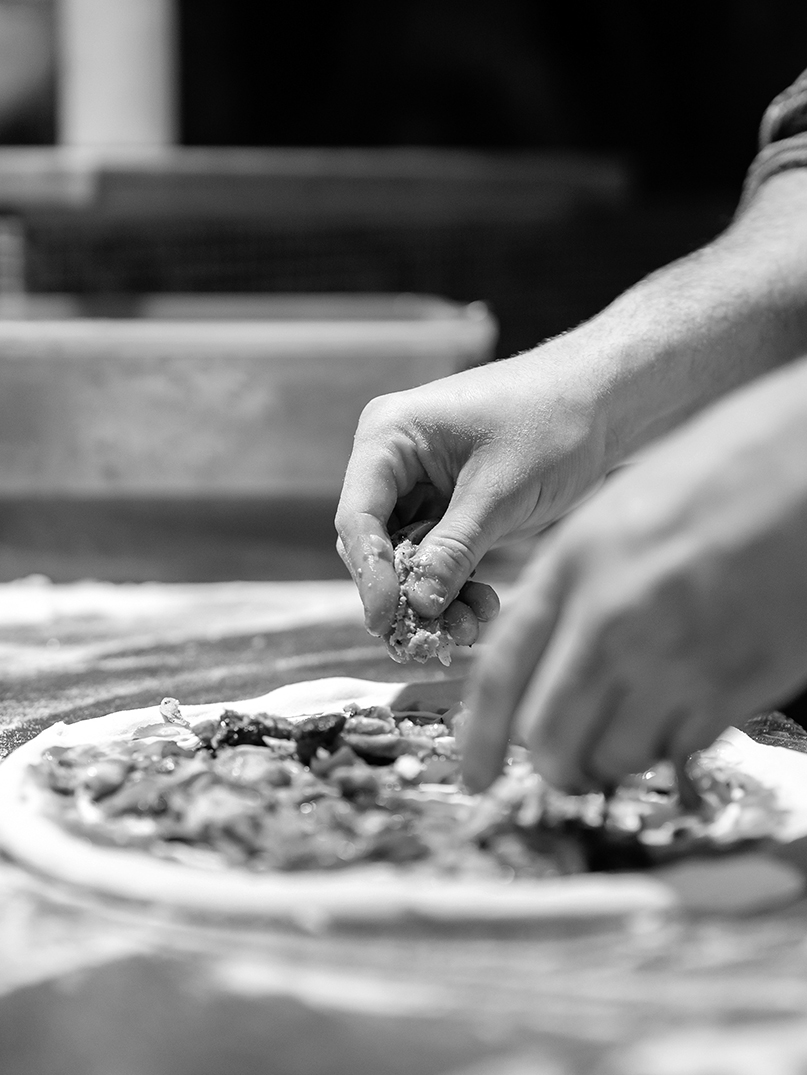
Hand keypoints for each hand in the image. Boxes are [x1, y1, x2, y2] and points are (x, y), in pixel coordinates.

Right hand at [335, 343, 611, 638]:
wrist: (606, 400)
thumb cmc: (553, 422)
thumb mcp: (501, 492)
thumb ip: (455, 549)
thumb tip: (418, 605)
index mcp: (389, 436)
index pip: (358, 516)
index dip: (369, 573)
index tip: (387, 620)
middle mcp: (395, 461)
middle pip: (375, 543)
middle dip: (405, 592)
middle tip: (433, 638)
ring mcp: (421, 485)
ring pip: (408, 558)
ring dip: (434, 596)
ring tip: (470, 627)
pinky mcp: (451, 507)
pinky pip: (439, 556)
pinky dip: (456, 585)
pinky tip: (484, 607)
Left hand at [463, 357, 806, 793]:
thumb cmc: (720, 472)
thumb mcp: (617, 513)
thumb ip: (571, 584)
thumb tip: (545, 654)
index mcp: (573, 566)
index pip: (501, 673)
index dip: (478, 737)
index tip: (474, 777)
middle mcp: (613, 619)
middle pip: (548, 733)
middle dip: (551, 762)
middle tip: (563, 764)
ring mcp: (675, 658)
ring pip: (612, 756)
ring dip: (611, 757)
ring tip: (627, 728)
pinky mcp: (734, 685)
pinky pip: (678, 749)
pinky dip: (668, 745)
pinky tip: (679, 710)